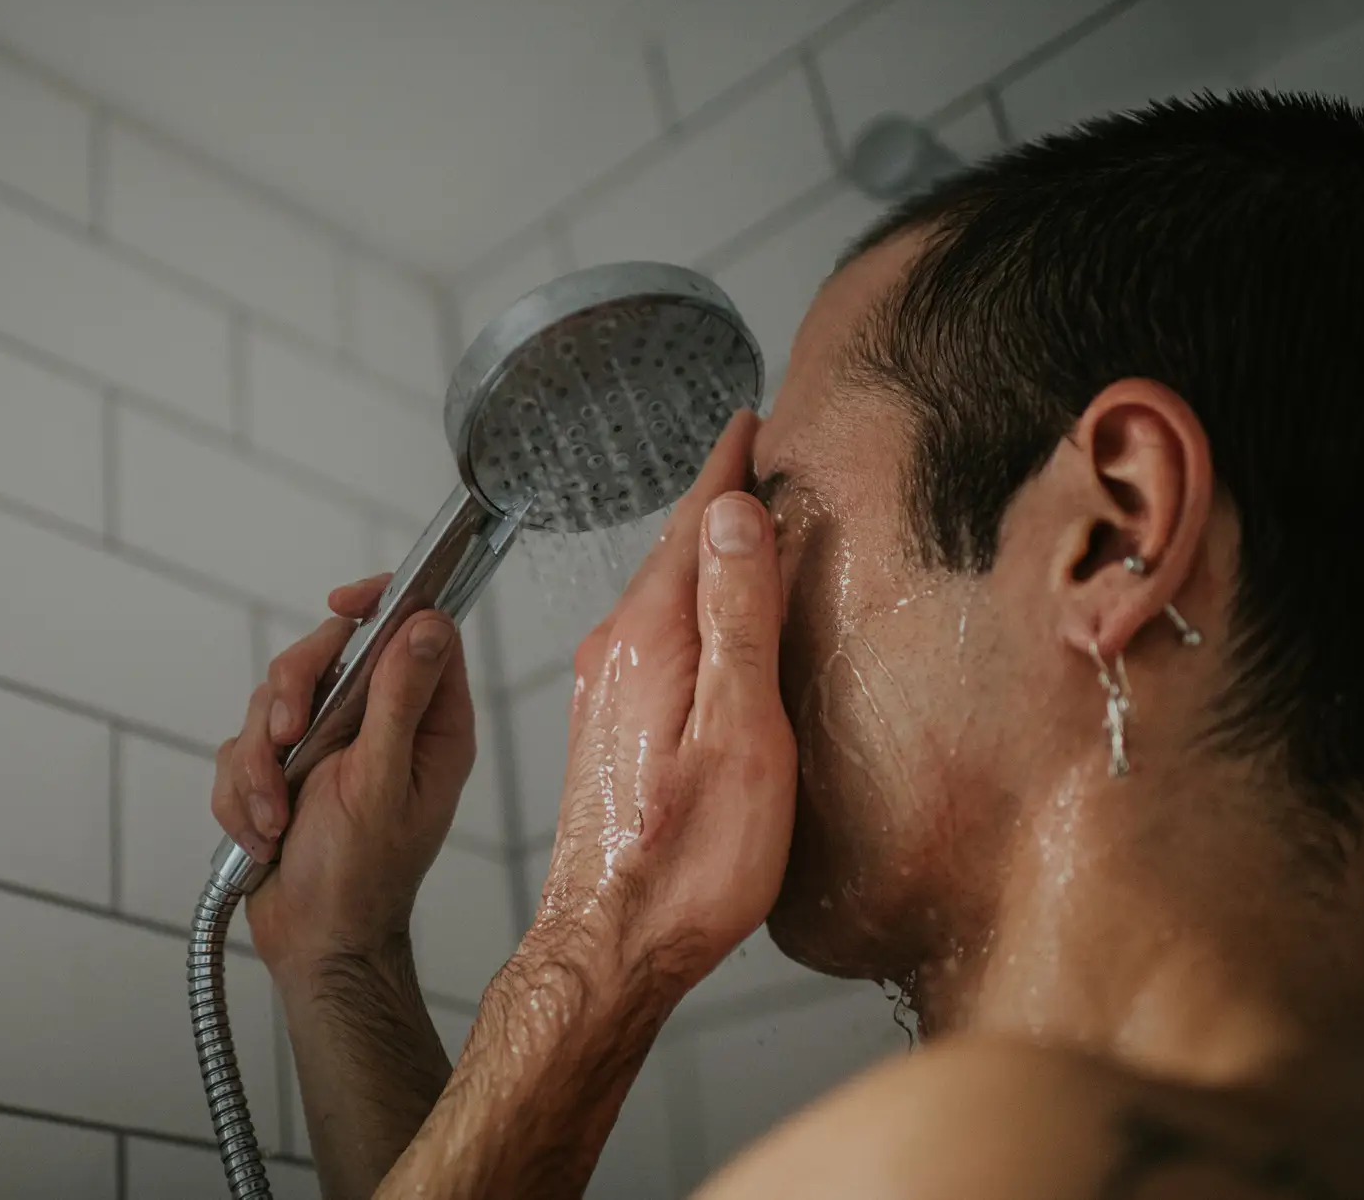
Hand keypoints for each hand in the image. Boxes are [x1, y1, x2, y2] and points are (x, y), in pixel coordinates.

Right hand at [210, 576, 475, 979]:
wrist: (315, 943)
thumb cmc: (362, 878)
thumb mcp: (383, 783)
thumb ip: (400, 700)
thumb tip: (426, 624)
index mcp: (425, 722)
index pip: (413, 627)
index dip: (380, 603)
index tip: (342, 605)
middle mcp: (378, 724)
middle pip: (325, 654)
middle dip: (291, 698)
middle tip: (287, 741)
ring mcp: (326, 745)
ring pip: (271, 701)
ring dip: (261, 765)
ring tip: (275, 818)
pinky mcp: (281, 768)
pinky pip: (241, 748)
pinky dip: (243, 793)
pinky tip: (265, 835)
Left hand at [527, 411, 797, 995]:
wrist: (612, 946)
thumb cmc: (689, 862)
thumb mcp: (739, 734)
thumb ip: (739, 618)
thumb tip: (736, 512)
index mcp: (650, 640)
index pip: (694, 525)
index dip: (727, 467)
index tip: (750, 417)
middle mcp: (616, 652)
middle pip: (675, 553)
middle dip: (718, 501)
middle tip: (757, 453)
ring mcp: (606, 690)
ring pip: (663, 595)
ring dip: (704, 555)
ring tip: (744, 521)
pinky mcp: (610, 727)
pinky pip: (655, 636)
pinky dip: (690, 606)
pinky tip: (712, 619)